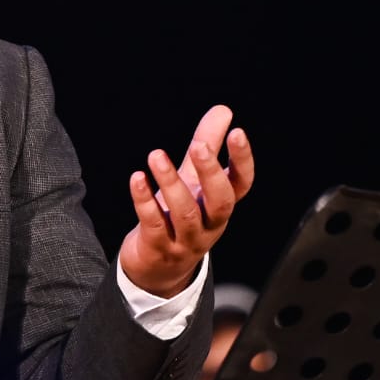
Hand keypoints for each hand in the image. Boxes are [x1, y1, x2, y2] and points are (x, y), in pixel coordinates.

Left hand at [119, 104, 254, 297]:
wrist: (158, 269)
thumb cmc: (180, 218)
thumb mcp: (194, 182)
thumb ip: (207, 145)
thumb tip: (223, 110)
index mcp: (220, 206)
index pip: (242, 184)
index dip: (243, 160)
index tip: (237, 132)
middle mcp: (209, 224)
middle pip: (221, 201)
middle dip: (211, 173)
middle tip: (198, 145)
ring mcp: (185, 240)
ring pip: (185, 214)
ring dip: (170, 183)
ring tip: (156, 155)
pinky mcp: (159, 248)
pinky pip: (154, 225)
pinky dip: (144, 201)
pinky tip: (137, 178)